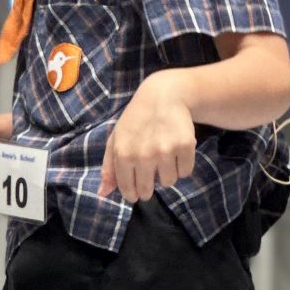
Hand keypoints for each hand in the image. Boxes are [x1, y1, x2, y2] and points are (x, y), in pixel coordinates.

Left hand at [98, 73, 196, 201]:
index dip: (133, 194)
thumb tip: (104, 193)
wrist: (164, 95)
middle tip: (151, 173)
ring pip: (169, 182)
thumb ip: (109, 167)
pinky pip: (185, 172)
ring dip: (167, 173)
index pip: (128, 189)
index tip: (136, 192)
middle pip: (148, 191)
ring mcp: (165, 151)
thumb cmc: (136, 119)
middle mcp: (143, 155)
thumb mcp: (116, 139)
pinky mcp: (185, 146)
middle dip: (149, 188)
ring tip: (164, 155)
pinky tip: (176, 150)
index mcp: (123, 154)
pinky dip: (182, 165)